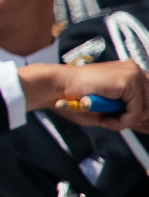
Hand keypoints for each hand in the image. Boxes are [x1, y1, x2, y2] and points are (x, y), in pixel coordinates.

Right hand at [26, 61, 148, 132]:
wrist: (56, 86)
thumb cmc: (74, 97)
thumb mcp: (106, 107)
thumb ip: (127, 114)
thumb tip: (146, 125)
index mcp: (128, 72)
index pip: (148, 95)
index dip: (142, 114)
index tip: (141, 127)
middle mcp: (134, 70)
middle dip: (137, 119)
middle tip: (117, 124)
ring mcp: (133, 74)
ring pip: (146, 108)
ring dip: (126, 121)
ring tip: (107, 121)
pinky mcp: (129, 81)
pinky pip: (136, 111)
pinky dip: (122, 121)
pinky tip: (105, 118)